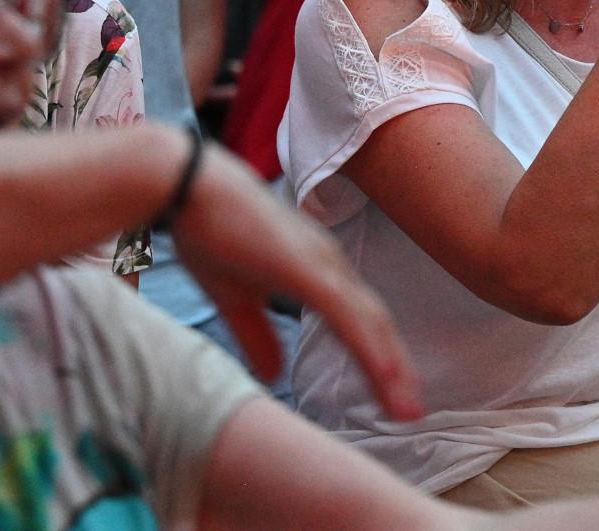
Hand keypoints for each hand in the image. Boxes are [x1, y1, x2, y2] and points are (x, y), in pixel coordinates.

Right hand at [169, 139, 422, 420]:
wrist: (188, 186)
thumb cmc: (210, 231)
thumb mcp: (234, 297)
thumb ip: (257, 335)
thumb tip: (274, 374)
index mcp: (315, 272)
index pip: (358, 321)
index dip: (379, 358)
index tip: (394, 397)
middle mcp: (328, 265)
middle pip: (373, 324)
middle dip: (395, 370)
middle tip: (410, 412)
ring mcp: (319, 263)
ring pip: (366, 322)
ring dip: (390, 366)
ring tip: (406, 409)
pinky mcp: (304, 266)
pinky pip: (343, 312)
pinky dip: (366, 345)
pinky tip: (381, 374)